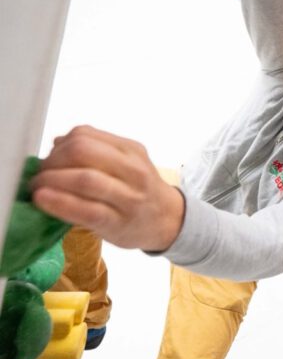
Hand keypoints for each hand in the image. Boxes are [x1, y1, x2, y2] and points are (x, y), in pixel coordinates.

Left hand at [31, 126, 184, 251]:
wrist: (169, 220)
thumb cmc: (140, 190)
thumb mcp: (126, 162)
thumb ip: (96, 149)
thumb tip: (57, 143)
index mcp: (130, 150)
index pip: (86, 134)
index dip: (59, 145)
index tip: (49, 159)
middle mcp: (132, 169)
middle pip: (83, 151)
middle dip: (52, 161)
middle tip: (39, 175)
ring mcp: (128, 197)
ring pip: (84, 179)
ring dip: (51, 181)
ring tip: (37, 189)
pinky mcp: (118, 223)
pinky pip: (85, 210)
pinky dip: (59, 203)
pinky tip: (43, 201)